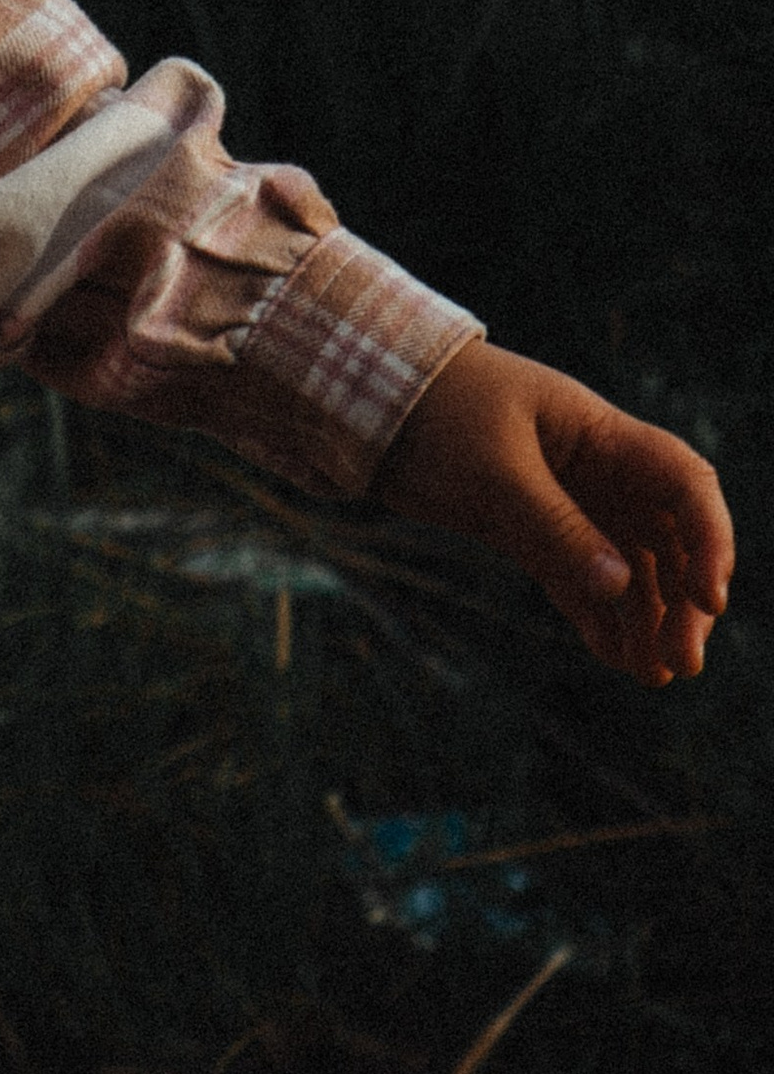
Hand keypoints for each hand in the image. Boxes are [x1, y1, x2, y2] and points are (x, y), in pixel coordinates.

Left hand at [371, 340, 732, 681]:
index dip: (710, 539)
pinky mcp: (525, 527)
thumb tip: (619, 587)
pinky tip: (613, 655)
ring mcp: (561, 499)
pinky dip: (598, 615)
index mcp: (598, 434)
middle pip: (664, 536)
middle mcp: (593, 468)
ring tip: (652, 675)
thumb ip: (554, 527)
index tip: (709, 600)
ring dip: (644, 617)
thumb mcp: (493, 470)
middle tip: (681, 662)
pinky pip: (577, 577)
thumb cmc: (435, 411)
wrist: (364, 399)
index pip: (682, 483)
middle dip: (681, 598)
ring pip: (625, 564)